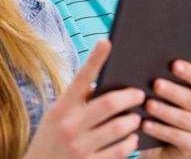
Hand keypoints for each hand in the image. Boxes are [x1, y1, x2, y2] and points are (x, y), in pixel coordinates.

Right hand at [24, 40, 144, 158]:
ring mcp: (79, 148)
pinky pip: (120, 151)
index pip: (80, 78)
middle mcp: (68, 126)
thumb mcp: (57, 118)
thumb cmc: (51, 140)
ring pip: (119, 128)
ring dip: (132, 121)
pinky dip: (130, 143)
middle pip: (108, 103)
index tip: (107, 42)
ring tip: (136, 118)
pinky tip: (132, 139)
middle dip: (129, 96)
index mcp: (60, 108)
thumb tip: (106, 85)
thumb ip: (77, 101)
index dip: (95, 59)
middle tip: (139, 94)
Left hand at [138, 60, 190, 158]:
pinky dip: (160, 130)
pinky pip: (178, 137)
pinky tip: (145, 124)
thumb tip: (160, 53)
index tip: (174, 64)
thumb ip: (169, 77)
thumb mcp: (166, 95)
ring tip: (147, 104)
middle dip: (173, 91)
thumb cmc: (161, 111)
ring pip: (184, 119)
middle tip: (155, 84)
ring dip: (164, 111)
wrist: (160, 146)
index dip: (189, 71)